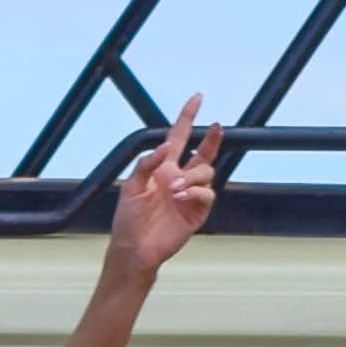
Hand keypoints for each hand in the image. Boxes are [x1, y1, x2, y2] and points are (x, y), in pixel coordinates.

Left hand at [105, 92, 223, 276]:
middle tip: (216, 127)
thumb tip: (166, 146)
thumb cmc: (129, 219)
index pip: (179, 137)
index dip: (187, 117)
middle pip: (204, 152)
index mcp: (163, 168)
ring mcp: (191, 194)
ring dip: (192, 177)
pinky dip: (195, 192)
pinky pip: (207, 193)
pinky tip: (180, 198)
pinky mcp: (198, 210)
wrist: (135, 248)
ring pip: (206, 171)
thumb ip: (147, 164)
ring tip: (175, 190)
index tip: (198, 98)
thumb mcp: (131, 187)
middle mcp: (180, 178)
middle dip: (211, 139)